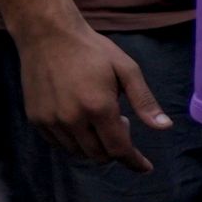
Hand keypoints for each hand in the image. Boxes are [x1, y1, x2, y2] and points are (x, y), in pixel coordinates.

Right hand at [14, 17, 171, 170]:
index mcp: (98, 107)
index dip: (134, 161)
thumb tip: (165, 127)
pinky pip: (59, 144)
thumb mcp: (126, 69)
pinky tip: (81, 120)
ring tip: (99, 116)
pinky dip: (74, 141)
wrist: (47, 34)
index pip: (119, 150)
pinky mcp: (36, 118)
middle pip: (99, 155)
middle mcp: (72, 119)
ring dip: (94, 145)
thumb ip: (145, 101)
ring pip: (79, 152)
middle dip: (115, 147)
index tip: (145, 167)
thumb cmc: (91, 50)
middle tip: (120, 121)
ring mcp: (51, 120)